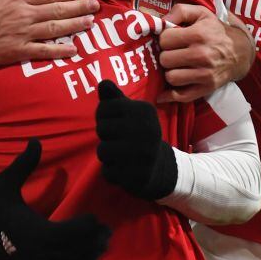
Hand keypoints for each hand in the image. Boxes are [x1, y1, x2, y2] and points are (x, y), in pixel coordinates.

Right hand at [0, 0, 98, 66]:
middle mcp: (25, 15)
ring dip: (75, 25)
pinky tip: (74, 49)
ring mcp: (24, 34)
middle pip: (58, 9)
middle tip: (95, 6)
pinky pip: (44, 50)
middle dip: (80, 7)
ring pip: (56, 28)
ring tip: (90, 22)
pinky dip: (60, 50)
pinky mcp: (20, 51)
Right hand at [0, 139, 110, 259]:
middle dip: (89, 243)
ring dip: (87, 259)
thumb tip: (36, 141)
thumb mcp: (5, 181)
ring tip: (104, 246)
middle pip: (68, 253)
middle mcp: (32, 249)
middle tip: (108, 230)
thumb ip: (23, 163)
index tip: (95, 217)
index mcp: (28, 229)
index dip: (80, 229)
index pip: (60, 235)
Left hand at [95, 81, 177, 199]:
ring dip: (107, 154)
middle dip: (105, 136)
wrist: (159, 166)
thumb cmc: (137, 132)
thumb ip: (114, 98)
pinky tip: (124, 168)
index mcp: (144, 110)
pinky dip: (111, 172)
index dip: (103, 116)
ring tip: (120, 153)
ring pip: (102, 151)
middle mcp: (147, 130)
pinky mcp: (139, 176)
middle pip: (101, 129)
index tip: (115, 121)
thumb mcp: (129, 112)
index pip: (104, 108)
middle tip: (119, 139)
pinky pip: (107, 172)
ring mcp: (144, 154)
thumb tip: (102, 83)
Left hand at [158, 4, 247, 101]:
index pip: (164, 40)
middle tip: (173, 53)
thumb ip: (180, 11)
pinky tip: (164, 93)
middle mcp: (201, 55)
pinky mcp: (207, 87)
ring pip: (171, 77)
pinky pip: (182, 96)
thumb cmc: (216, 30)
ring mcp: (205, 73)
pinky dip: (170, 96)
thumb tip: (161, 22)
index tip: (171, 39)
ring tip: (176, 66)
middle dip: (166, 55)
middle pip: (165, 59)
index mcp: (198, 34)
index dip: (165, 38)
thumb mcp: (201, 13)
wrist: (241, 51)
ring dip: (170, 72)